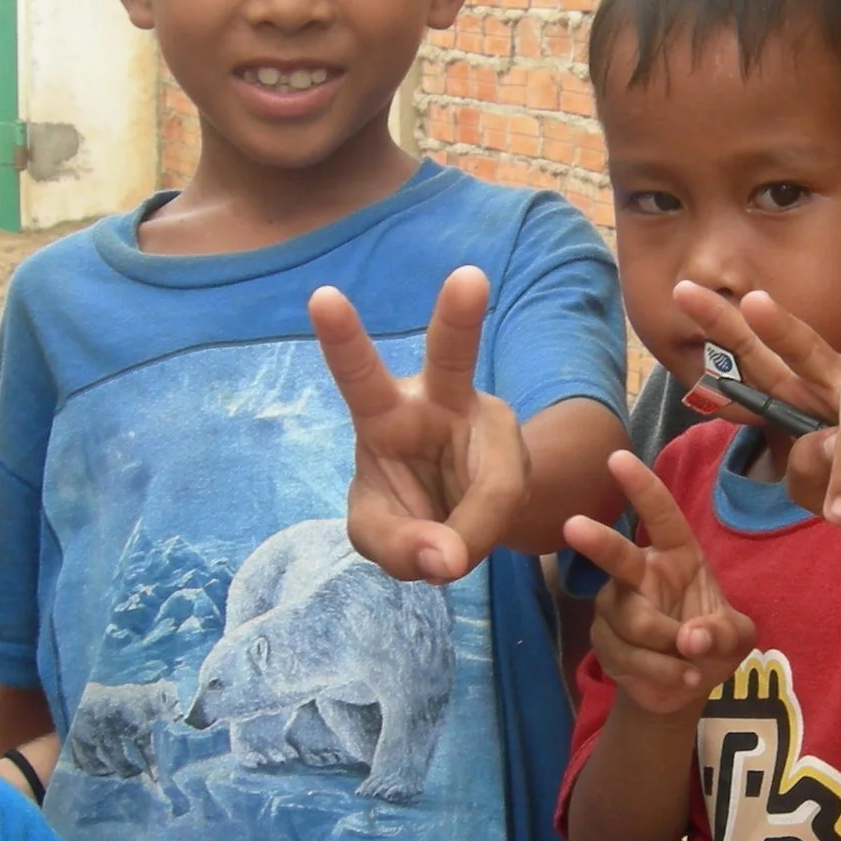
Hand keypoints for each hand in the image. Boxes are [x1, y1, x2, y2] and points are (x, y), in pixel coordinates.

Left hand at [314, 268, 529, 584]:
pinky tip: (455, 551)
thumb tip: (445, 562)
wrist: (478, 519)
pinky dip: (469, 547)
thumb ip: (398, 545)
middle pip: (452, 357)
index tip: (321, 295)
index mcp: (386, 413)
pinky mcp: (518, 471)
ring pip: (495, 479)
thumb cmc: (414, 507)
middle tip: (469, 277)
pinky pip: (494, 521)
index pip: (360, 374)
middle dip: (458, 319)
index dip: (342, 339)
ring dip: (474, 522)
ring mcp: (492, 438)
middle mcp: (442, 405)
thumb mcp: (382, 533)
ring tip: (445, 560)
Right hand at [564, 451, 755, 717]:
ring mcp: (616, 605)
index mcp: (678, 555)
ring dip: (668, 650)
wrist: (685, 687)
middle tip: (574, 526)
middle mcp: (640, 572)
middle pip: (617, 555)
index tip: (617, 458)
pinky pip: (627, 656)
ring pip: (633, 622)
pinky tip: (679, 678)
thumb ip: (723, 633)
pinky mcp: (603, 639)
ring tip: (692, 666)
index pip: (660, 515)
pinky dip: (660, 672)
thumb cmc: (712, 643)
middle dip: (597, 541)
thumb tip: (691, 638)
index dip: (641, 487)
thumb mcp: (736, 638)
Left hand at [674, 283, 840, 524]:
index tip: (685, 294)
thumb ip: (805, 471)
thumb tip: (827, 443)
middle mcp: (838, 376)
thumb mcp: (814, 490)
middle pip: (805, 346)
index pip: (756, 358)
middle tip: (752, 303)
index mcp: (801, 393)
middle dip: (776, 325)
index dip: (723, 328)